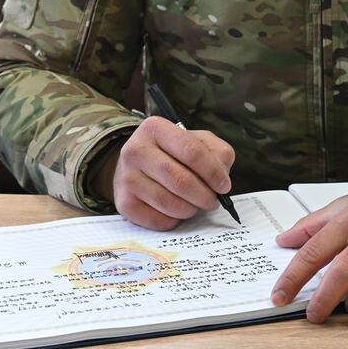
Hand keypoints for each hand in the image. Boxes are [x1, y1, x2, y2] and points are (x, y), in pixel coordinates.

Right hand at [94, 116, 234, 229]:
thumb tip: (221, 178)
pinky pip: (157, 220)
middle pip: (180, 180)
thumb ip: (217, 153)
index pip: (192, 152)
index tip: (223, 186)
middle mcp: (135, 150)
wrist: (135, 166)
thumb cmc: (172, 153)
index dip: (213, 172)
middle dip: (204, 195)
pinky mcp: (123, 202)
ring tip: (195, 205)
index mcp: (155, 128)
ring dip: (190, 209)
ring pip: (169, 203)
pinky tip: (176, 211)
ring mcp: (126, 177)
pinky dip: (174, 220)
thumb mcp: (197, 141)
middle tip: (212, 201)